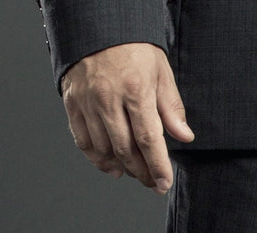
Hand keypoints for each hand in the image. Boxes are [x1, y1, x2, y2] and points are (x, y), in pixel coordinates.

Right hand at [60, 42, 193, 193]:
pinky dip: (96, 157)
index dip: (157, 167)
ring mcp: (87, 101)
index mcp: (135, 90)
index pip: (148, 140)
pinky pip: (82, 138)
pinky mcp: (72, 101)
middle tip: (153, 183)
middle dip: (142, 172)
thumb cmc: (133, 48)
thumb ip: (171, 107)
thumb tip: (184, 136)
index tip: (164, 184)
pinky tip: (110, 166)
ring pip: (103, 148)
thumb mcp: (161, 72)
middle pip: (125, 149)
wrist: (97, 25)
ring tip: (135, 174)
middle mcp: (108, 98)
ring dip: (121, 167)